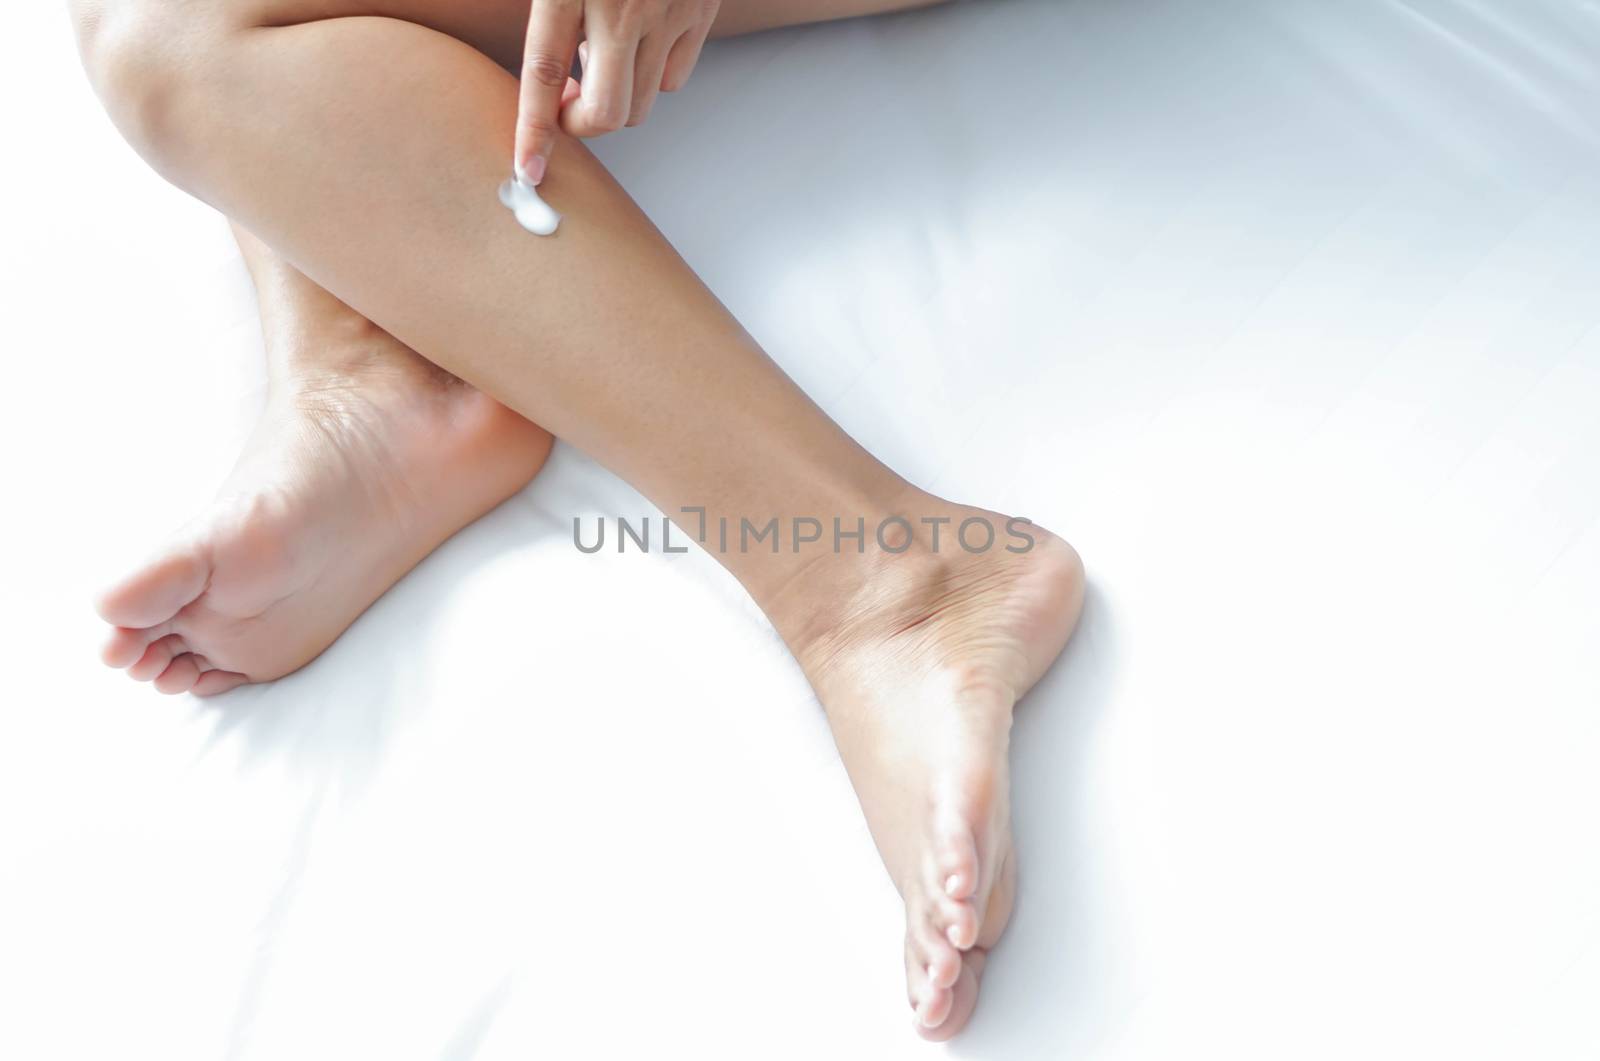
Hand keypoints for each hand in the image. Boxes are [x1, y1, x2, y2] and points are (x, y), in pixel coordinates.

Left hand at [514, 0, 720, 184]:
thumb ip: (552, 14)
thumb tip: (553, 82)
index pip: (544, 74)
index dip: (534, 130)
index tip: (528, 168)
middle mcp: (622, 8)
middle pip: (605, 112)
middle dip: (583, 123)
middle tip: (572, 100)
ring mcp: (667, 13)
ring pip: (641, 104)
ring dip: (617, 98)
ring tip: (604, 50)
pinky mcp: (700, 13)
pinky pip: (674, 79)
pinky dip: (653, 78)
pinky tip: (639, 43)